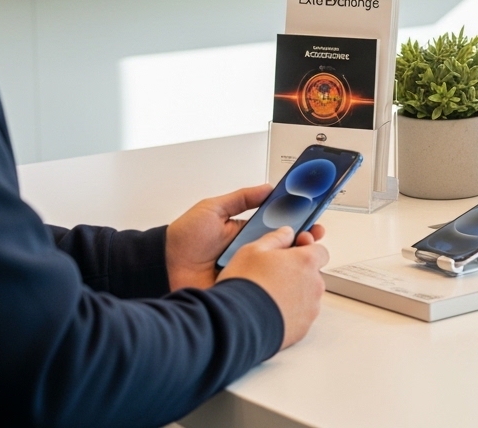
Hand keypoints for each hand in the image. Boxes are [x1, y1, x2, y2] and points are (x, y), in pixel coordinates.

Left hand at [166, 184, 326, 291]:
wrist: (163, 265)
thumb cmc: (184, 238)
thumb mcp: (213, 208)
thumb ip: (242, 198)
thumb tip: (268, 187)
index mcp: (249, 234)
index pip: (282, 229)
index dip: (300, 225)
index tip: (313, 222)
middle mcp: (252, 254)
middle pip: (287, 250)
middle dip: (304, 245)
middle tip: (309, 238)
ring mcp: (249, 273)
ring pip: (280, 270)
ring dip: (293, 264)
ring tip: (298, 254)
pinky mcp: (242, 290)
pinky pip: (263, 289)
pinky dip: (276, 285)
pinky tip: (285, 277)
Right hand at [217, 226, 329, 349]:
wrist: (236, 323)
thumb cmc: (245, 285)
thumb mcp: (253, 250)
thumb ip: (275, 238)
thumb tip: (286, 233)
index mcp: (306, 261)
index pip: (320, 251)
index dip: (306, 250)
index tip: (294, 251)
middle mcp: (314, 285)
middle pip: (313, 274)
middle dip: (297, 273)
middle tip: (273, 275)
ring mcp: (310, 309)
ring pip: (307, 296)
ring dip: (293, 293)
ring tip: (267, 295)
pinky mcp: (302, 328)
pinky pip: (299, 316)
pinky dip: (289, 312)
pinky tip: (268, 310)